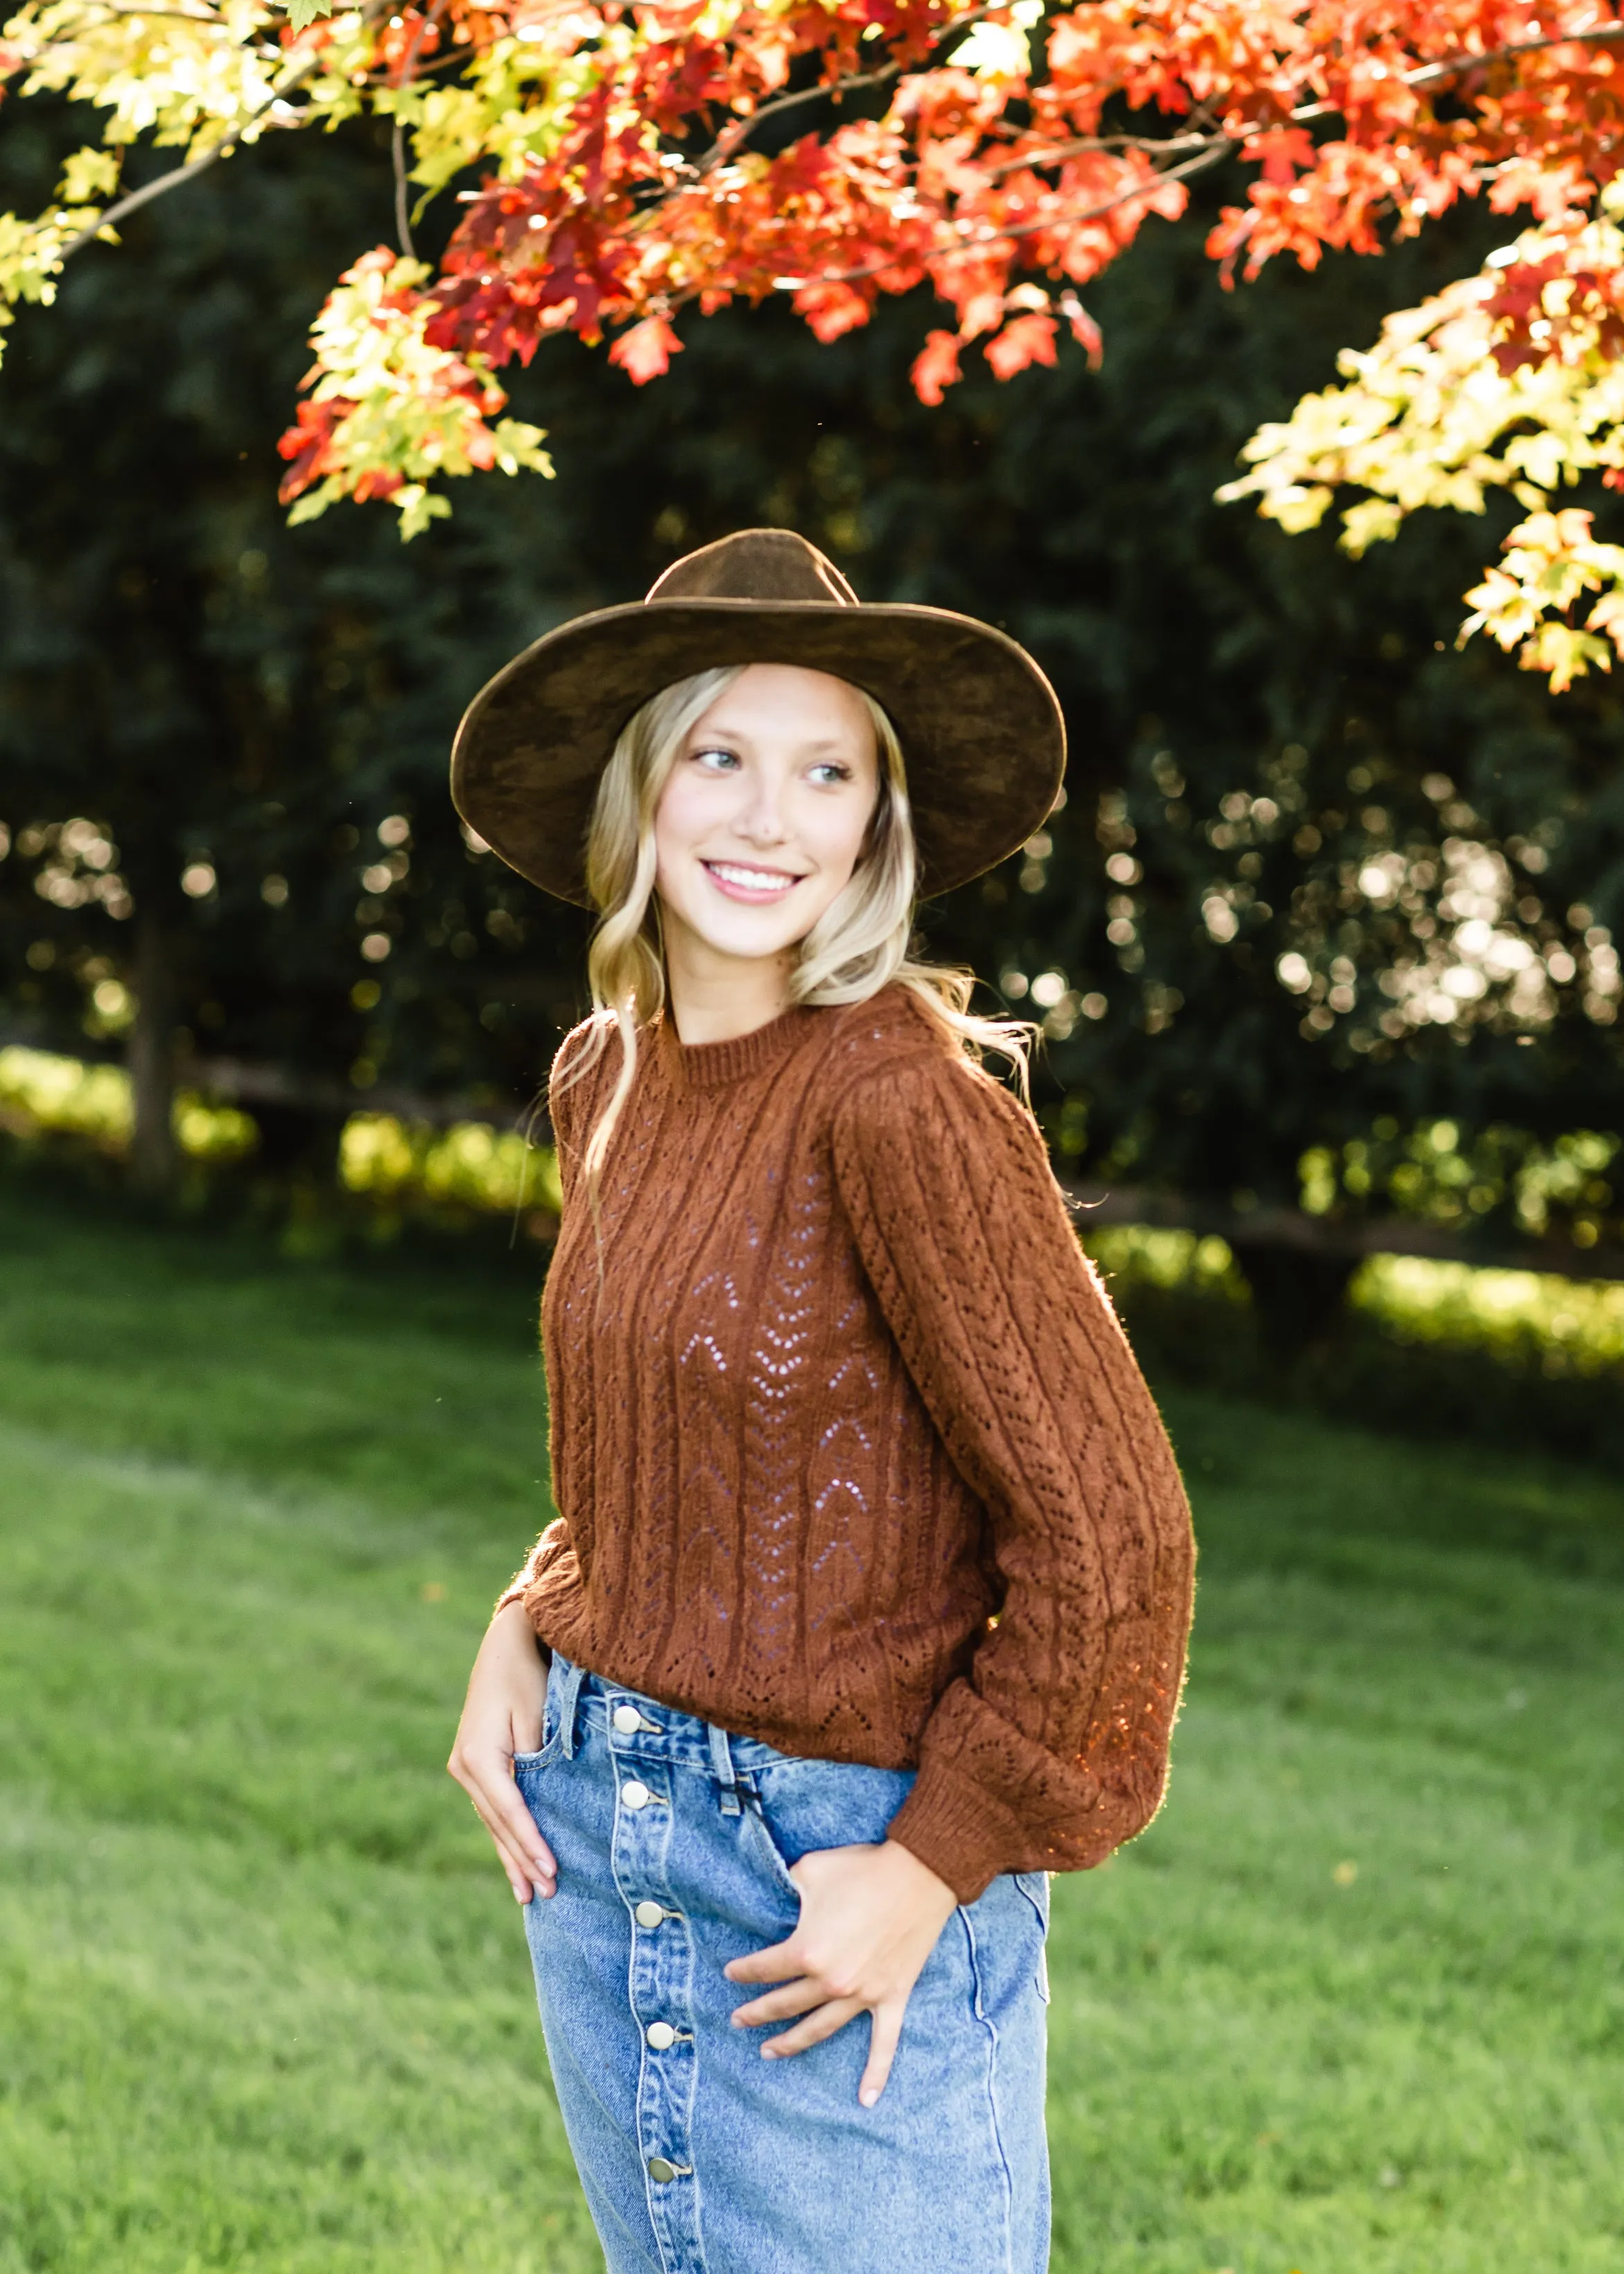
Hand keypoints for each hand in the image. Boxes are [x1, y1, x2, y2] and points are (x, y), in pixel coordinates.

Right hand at [447, 1599, 555, 1903]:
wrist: (506, 1643)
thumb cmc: (527, 1676)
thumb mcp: (535, 1715)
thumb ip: (536, 1760)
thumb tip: (541, 1802)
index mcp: (479, 1756)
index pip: (510, 1811)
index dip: (531, 1843)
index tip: (551, 1871)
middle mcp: (465, 1766)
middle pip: (498, 1823)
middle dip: (522, 1859)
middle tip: (544, 1894)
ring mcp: (465, 1768)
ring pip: (492, 1821)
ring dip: (510, 1855)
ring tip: (527, 1894)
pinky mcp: (474, 1765)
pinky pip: (492, 1808)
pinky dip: (505, 1834)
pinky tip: (514, 1860)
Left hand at [724, 1839, 958, 2105]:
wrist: (919, 1874)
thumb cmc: (862, 1869)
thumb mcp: (810, 1869)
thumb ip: (787, 1887)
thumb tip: (778, 1893)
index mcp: (806, 1951)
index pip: (764, 1968)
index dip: (743, 1971)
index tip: (731, 1973)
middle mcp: (830, 1981)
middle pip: (784, 2004)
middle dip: (757, 2013)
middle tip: (738, 2020)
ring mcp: (862, 1995)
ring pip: (818, 2029)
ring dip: (791, 2043)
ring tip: (769, 2052)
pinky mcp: (891, 1998)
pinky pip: (884, 2045)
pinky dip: (875, 2074)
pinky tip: (865, 2100)